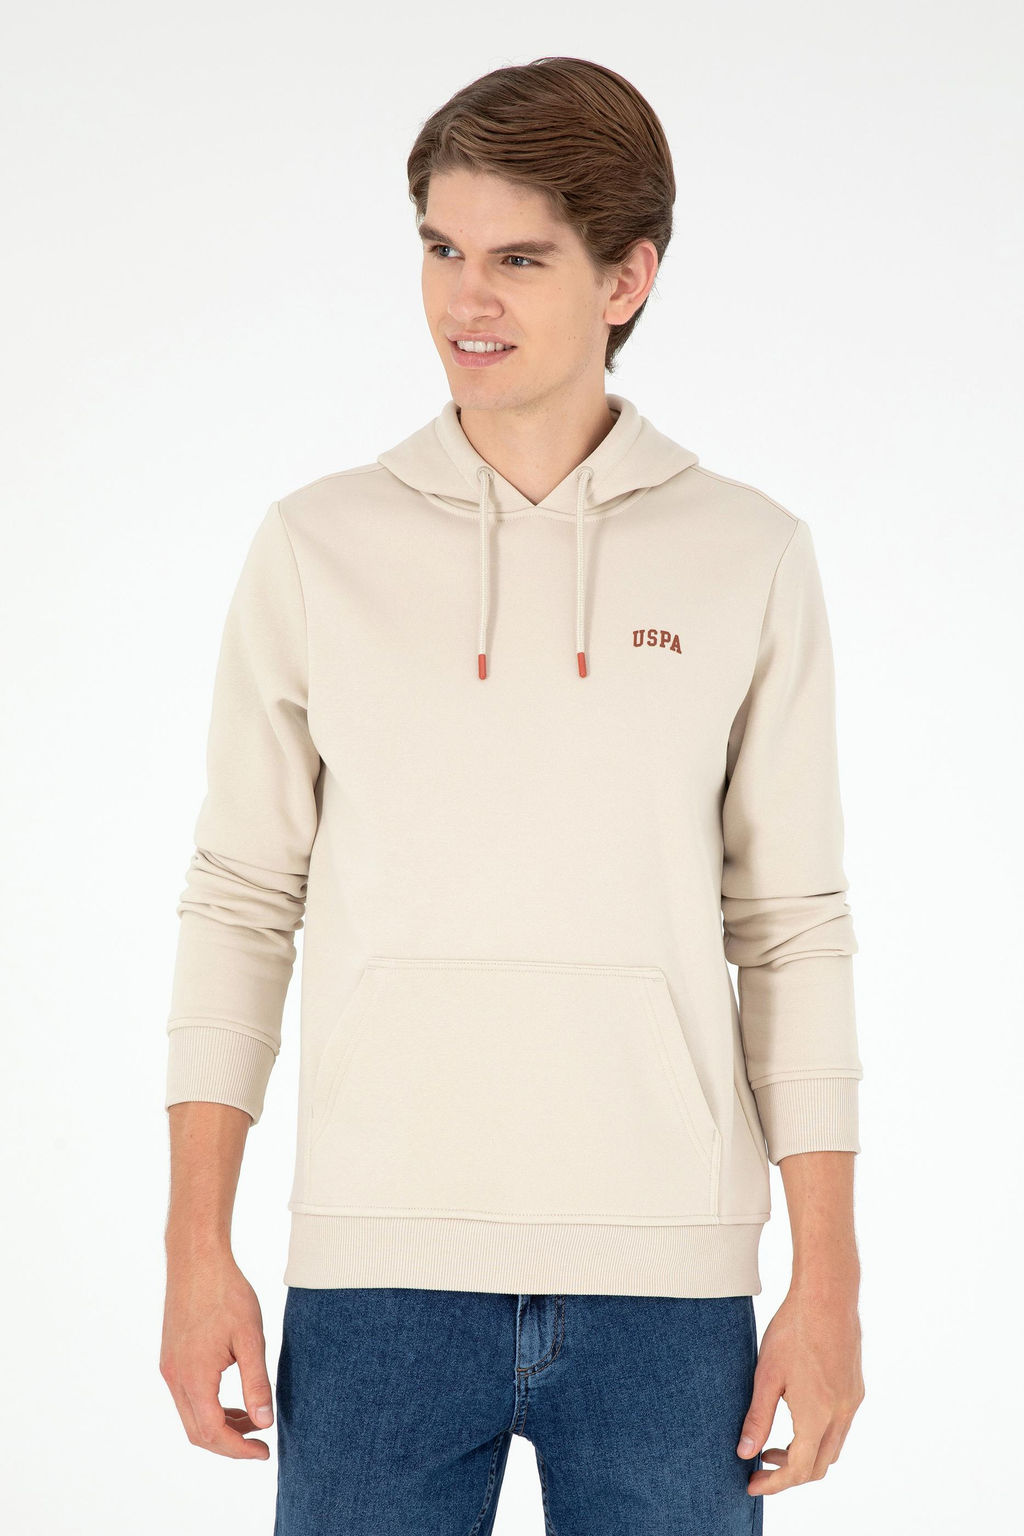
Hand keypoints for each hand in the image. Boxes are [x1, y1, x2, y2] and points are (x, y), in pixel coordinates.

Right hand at [160, 1245, 274, 1459]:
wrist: (196, 1260)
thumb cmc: (226, 1293)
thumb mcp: (250, 1338)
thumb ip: (257, 1382)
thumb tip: (265, 1422)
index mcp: (194, 1378)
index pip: (213, 1433)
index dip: (239, 1449)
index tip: (265, 1452)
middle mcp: (175, 1378)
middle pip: (198, 1432)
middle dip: (230, 1443)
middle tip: (261, 1442)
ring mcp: (169, 1369)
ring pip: (191, 1416)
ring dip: (220, 1426)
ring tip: (253, 1418)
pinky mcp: (170, 1358)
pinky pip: (187, 1397)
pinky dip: (209, 1407)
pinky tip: (232, 1399)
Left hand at [736, 1279, 864, 1494]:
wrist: (827, 1296)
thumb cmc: (793, 1331)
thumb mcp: (766, 1375)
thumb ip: (758, 1418)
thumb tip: (745, 1453)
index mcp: (817, 1416)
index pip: (799, 1469)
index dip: (774, 1483)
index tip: (752, 1485)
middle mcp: (841, 1414)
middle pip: (819, 1466)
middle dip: (789, 1473)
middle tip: (760, 1465)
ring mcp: (852, 1401)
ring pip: (832, 1448)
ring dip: (805, 1455)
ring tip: (774, 1443)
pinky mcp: (855, 1388)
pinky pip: (840, 1427)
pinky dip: (818, 1436)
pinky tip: (796, 1416)